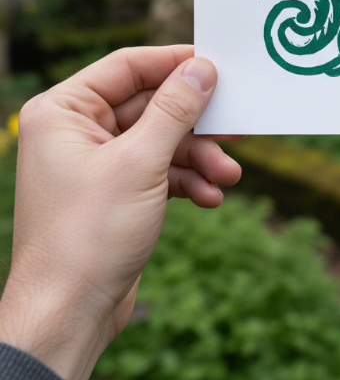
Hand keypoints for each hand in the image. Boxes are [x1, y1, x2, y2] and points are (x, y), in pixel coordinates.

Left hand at [0, 46, 241, 379]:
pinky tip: (209, 197)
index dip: (175, 63)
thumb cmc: (86, 235)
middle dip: (196, 124)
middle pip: (153, 105)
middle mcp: (78, 131)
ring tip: (228, 175)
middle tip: (235, 126)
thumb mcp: (140, 162)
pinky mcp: (118, 191)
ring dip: (198, 158)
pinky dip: (187, 180)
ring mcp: (99, 162)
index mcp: (64, 111)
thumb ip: (175, 109)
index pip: (128, 67)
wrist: (69, 316)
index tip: (219, 64)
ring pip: (163, 140)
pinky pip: (161, 170)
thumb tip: (203, 68)